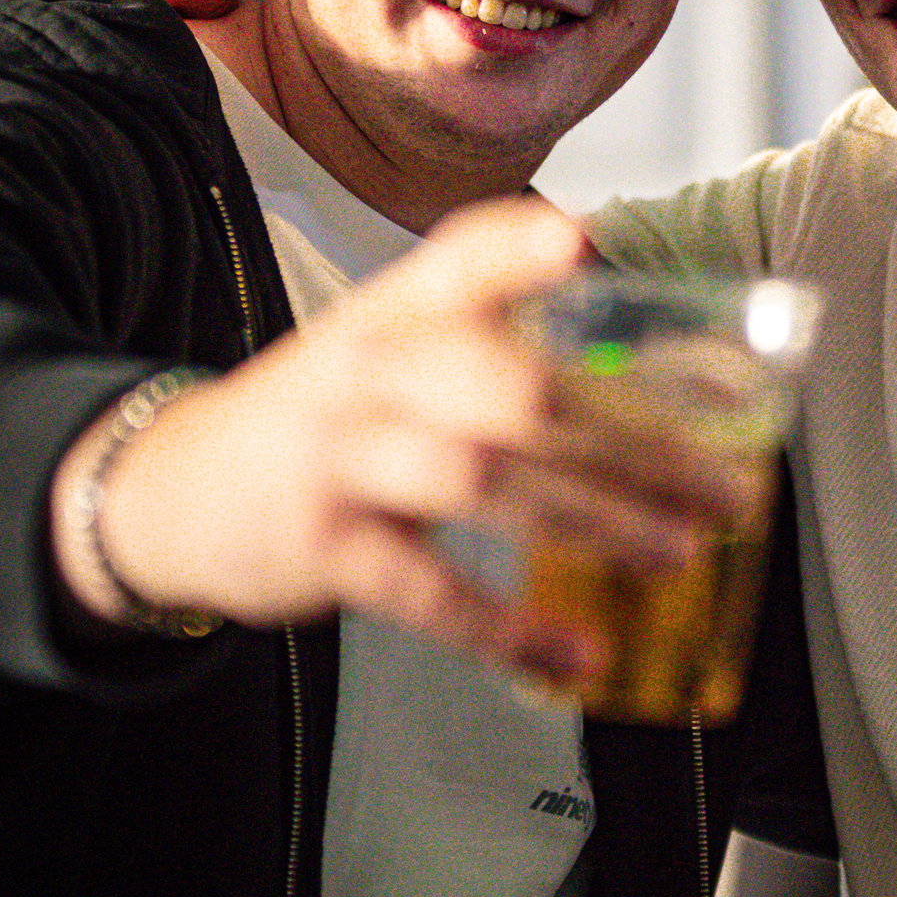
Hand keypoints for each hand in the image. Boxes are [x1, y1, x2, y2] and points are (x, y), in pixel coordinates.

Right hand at [50, 199, 740, 683]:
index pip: (458, 257)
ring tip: (680, 550)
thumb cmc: (319, 419)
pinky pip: (428, 590)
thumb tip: (648, 380)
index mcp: (393, 313)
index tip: (587, 244)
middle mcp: (370, 372)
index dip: (520, 247)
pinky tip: (576, 651)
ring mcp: (342, 457)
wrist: (169, 490)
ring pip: (486, 479)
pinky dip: (510, 625)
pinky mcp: (322, 547)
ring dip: (598, 518)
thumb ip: (487, 348)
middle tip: (727, 482)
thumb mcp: (379, 353)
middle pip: (516, 386)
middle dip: (635, 437)